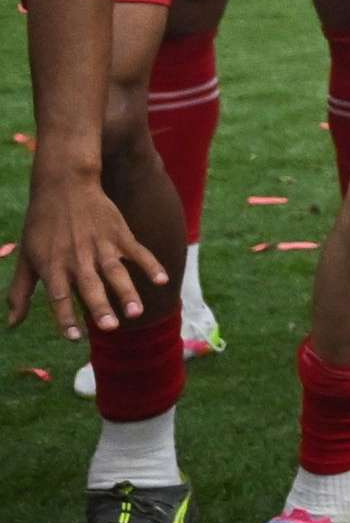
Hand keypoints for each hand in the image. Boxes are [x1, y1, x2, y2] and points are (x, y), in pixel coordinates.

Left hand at [8, 168, 165, 336]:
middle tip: (110, 327)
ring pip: (114, 272)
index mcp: (53, 265)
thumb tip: (12, 324)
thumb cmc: (42, 225)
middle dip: (100, 307)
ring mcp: (100, 245)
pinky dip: (150, 264)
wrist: (64, 185)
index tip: (74, 337)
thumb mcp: (26, 258)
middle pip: (89, 286)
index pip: (59, 296)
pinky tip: (162, 279)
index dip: (65, 317)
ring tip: (135, 312)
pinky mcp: (119, 233)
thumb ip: (20, 292)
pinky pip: (137, 251)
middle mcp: (77, 257)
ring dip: (126, 292)